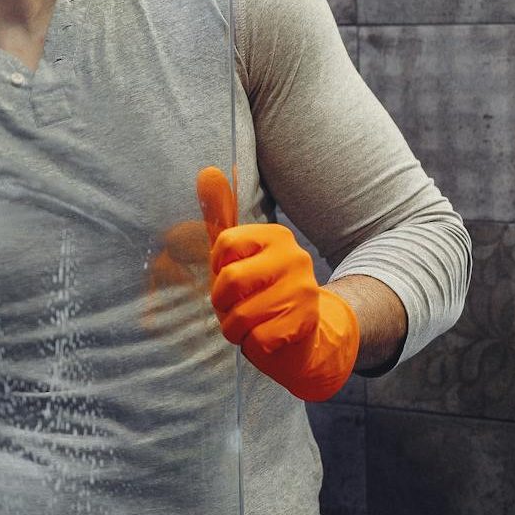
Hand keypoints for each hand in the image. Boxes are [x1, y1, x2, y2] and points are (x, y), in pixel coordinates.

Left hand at [147, 167, 358, 401]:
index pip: (222, 245)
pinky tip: (266, 336)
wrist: (301, 336)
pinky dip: (253, 344)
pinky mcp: (307, 323)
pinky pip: (257, 338)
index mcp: (276, 235)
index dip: (217, 269)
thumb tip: (207, 170)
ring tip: (249, 324)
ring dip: (235, 328)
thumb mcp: (237, 251)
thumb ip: (220, 213)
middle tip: (235, 306)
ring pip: (241, 314)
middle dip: (222, 303)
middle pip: (230, 281)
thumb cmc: (259, 290)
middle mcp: (295, 257)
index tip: (230, 277)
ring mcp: (305, 290)